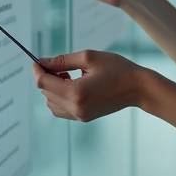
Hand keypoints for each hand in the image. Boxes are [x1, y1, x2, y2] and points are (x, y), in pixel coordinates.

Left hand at [32, 50, 147, 122]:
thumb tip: (42, 62)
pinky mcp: (84, 118)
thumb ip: (62, 60)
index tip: (37, 61)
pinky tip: (72, 85)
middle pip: (45, 93)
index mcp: (76, 93)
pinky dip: (59, 97)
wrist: (139, 88)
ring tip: (68, 76)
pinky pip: (61, 110)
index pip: (43, 83)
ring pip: (50, 103)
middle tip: (60, 66)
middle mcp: (76, 108)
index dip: (37, 70)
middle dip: (47, 77)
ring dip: (52, 88)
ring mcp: (80, 116)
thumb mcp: (89, 58)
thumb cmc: (117, 69)